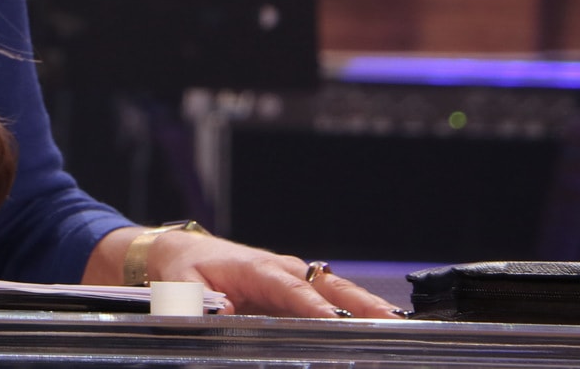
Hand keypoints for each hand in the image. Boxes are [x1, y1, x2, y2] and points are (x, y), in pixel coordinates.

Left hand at [139, 229, 399, 318]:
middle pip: (329, 286)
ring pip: (338, 291)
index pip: (291, 289)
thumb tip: (227, 312)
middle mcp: (283, 270)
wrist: (182, 253)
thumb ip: (200, 302)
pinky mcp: (297, 290)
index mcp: (256, 268)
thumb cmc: (184, 270)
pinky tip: (378, 326)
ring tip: (398, 325)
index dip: (314, 305)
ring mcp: (294, 279)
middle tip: (390, 321)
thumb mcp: (180, 286)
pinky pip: (331, 299)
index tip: (335, 319)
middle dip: (361, 303)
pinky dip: (358, 311)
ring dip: (368, 306)